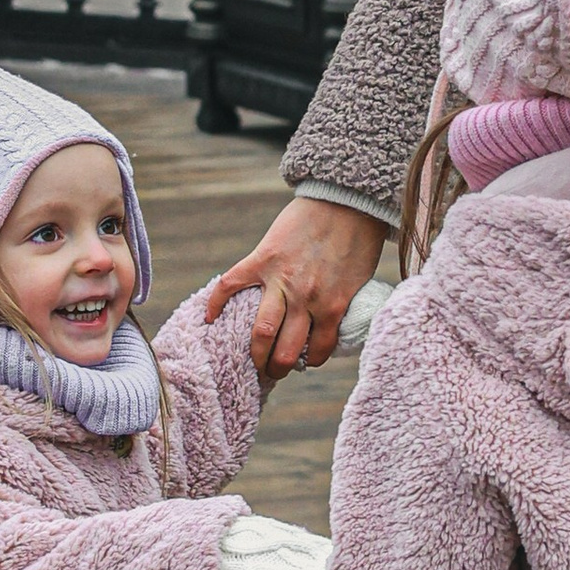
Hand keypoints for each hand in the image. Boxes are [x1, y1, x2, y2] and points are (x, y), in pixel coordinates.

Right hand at [204, 195, 387, 377]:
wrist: (348, 198)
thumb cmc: (360, 237)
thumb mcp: (357, 280)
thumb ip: (340, 303)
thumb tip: (329, 325)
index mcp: (333, 306)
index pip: (318, 352)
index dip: (310, 362)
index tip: (303, 362)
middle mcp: (306, 299)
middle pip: (285, 352)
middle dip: (278, 368)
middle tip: (273, 371)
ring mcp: (281, 280)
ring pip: (260, 331)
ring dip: (255, 352)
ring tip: (253, 358)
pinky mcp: (262, 259)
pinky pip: (231, 286)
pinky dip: (216, 304)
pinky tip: (209, 318)